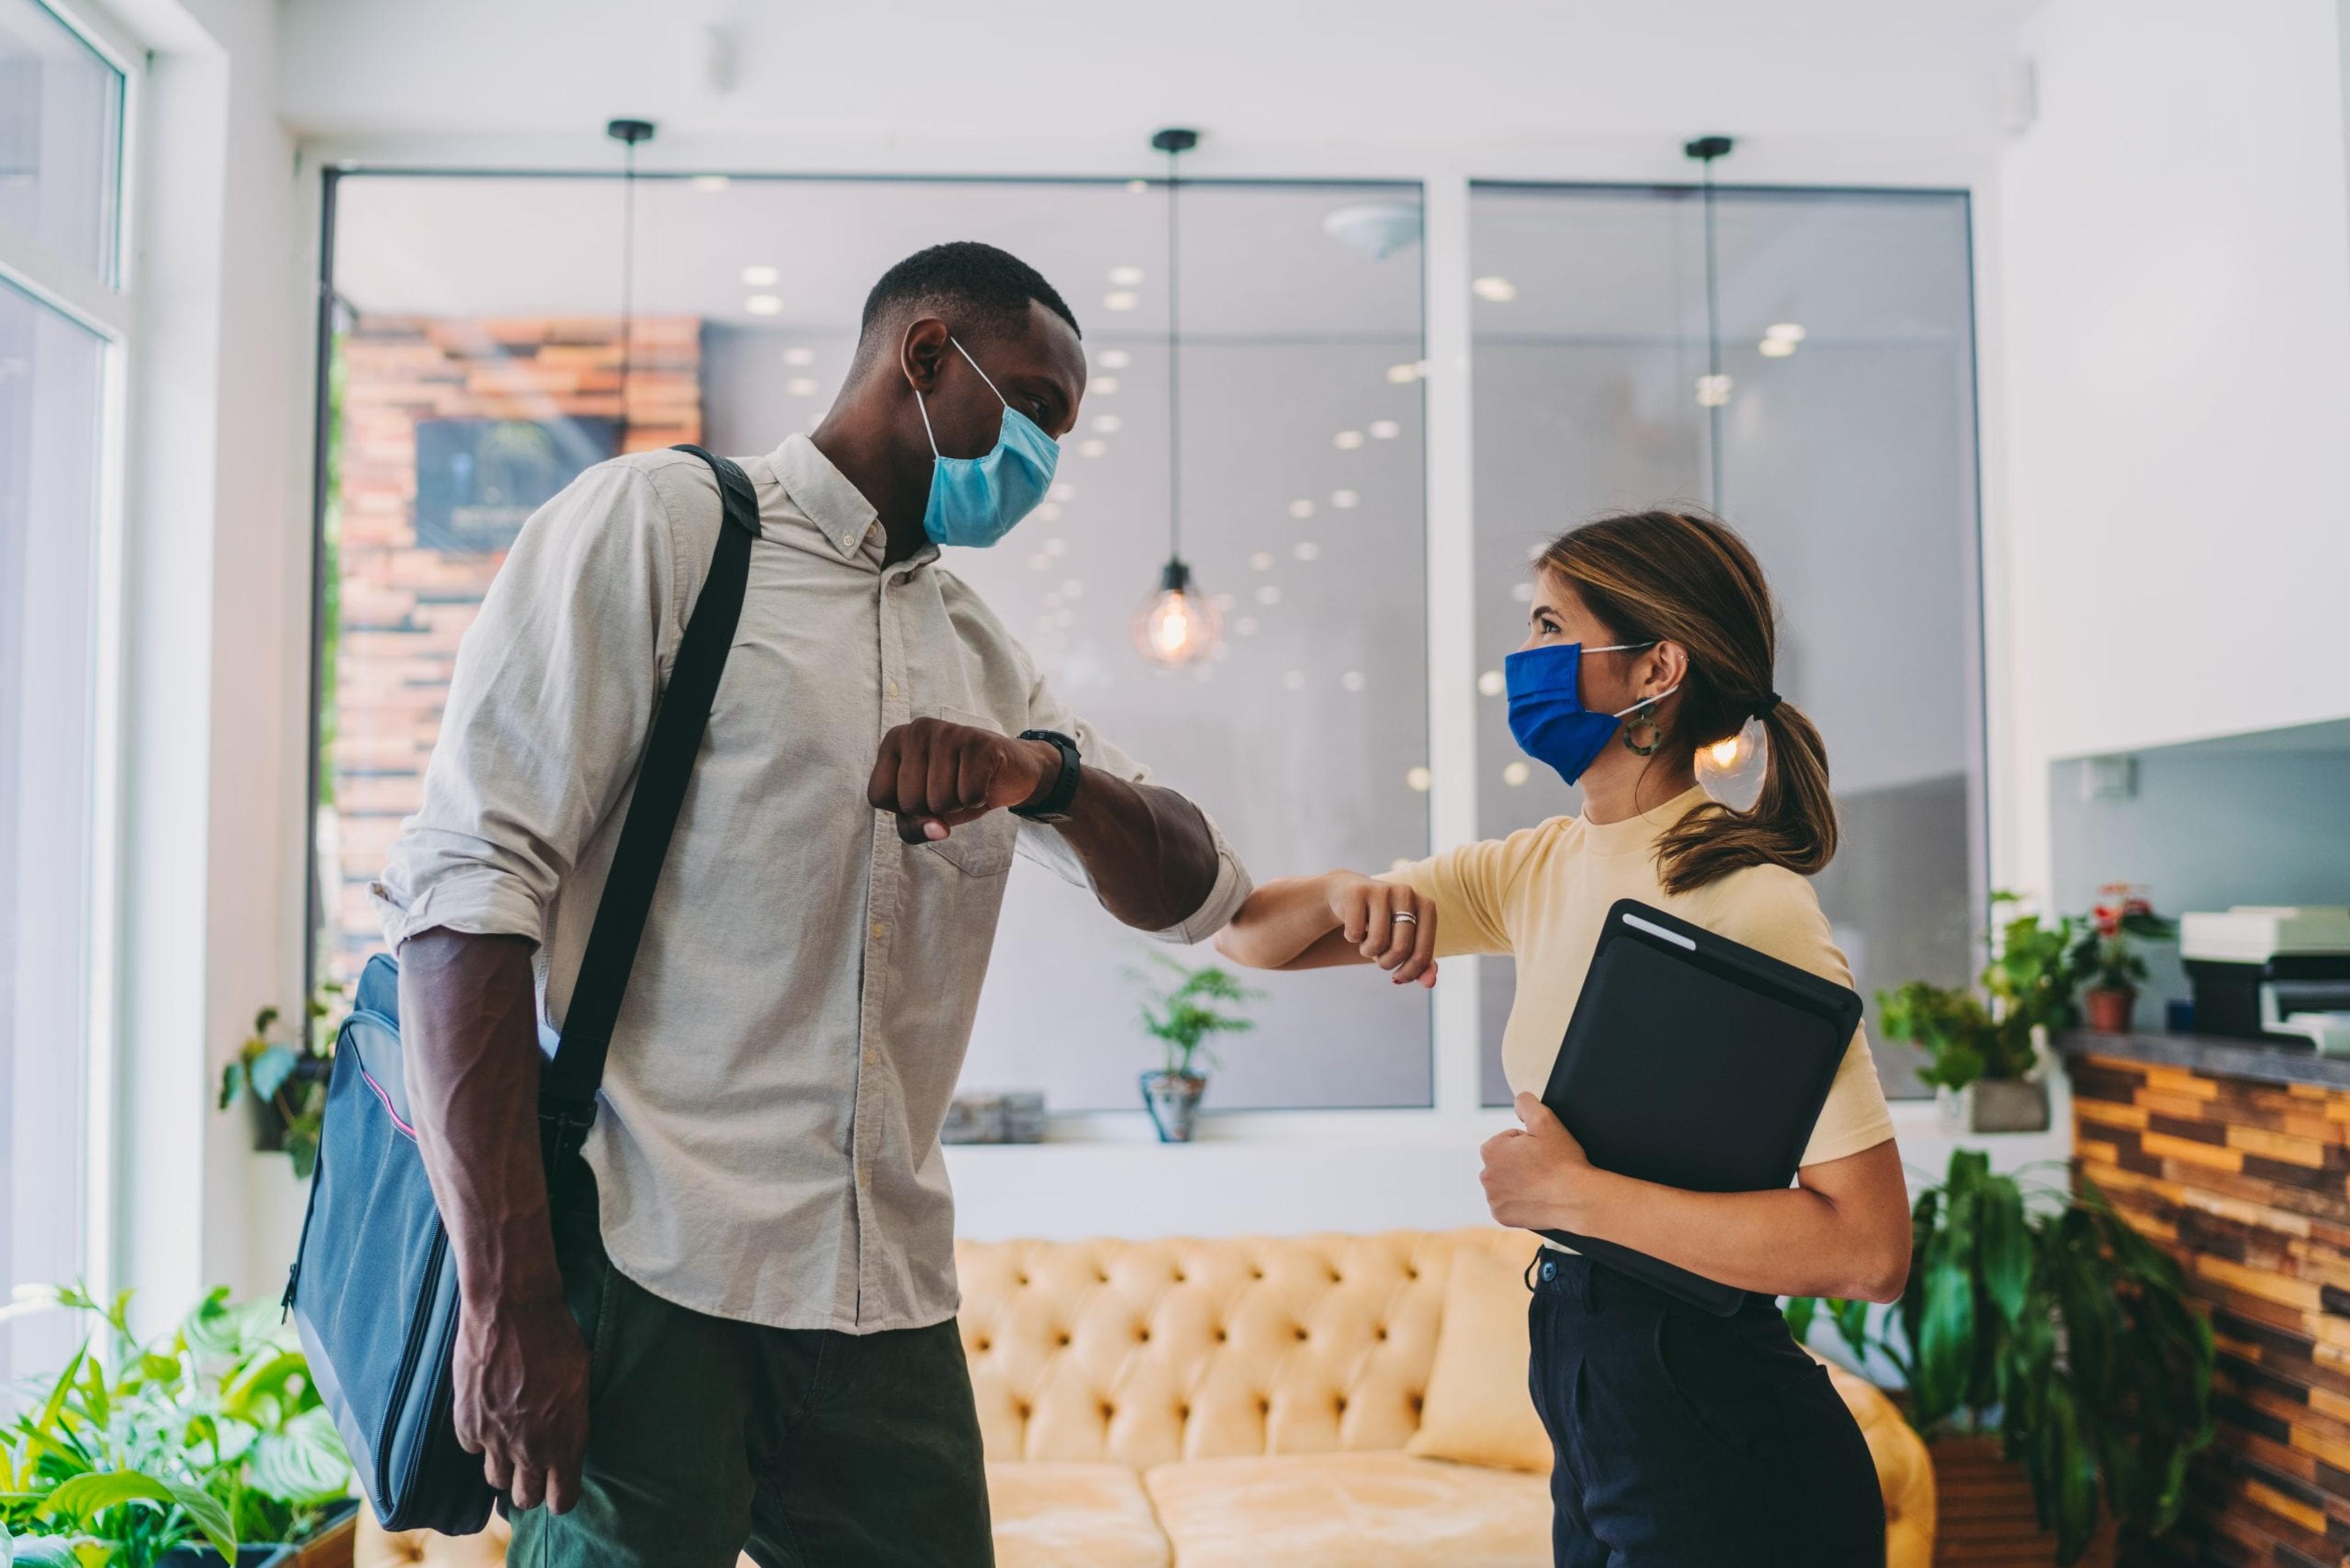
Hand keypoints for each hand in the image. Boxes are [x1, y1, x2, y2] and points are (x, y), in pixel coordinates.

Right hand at [452, 1291, 590, 1512]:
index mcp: (565, 1440)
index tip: (558, 1487)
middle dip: (531, 1487)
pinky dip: (479, 1439)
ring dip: (504, 1465)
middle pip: (525, 1497)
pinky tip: (488, 1417)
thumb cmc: (557, 1338)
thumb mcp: (580, 1381)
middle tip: (532, 1469)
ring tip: (510, 1443)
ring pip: (495, 1479)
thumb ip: (571, 1421)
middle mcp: (529, 1448)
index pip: (561, 1499)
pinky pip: (471, 1448)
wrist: (512, 1310)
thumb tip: (565, 1439)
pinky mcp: (466, 1422)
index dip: (559, 1496)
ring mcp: (494, 1438)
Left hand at [867, 717, 1058, 844]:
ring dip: (957, 805)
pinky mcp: (979, 742)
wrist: (1007, 771)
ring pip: (939, 802)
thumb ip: (913, 827)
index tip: (923, 793)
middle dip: (933, 809)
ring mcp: (948, 731)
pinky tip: (982, 781)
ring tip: (965, 784)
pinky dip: (978, 799)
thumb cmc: (956, 787)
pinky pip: (969, 795)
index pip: (878, 796)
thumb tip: (937, 831)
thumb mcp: (924, 812)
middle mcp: (916, 729)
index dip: (903, 810)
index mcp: (893, 740)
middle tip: (950, 789)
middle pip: (909, 803)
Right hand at [1324, 873, 1438, 985]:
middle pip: (1400, 948)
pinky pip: (1354, 933)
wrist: (1350, 895)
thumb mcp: (1405, 941)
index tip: (1399, 977)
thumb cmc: (1383, 922)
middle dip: (1387, 962)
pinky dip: (1352, 938)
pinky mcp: (1357, 892)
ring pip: (1377, 942)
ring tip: (1367, 941)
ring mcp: (1382, 890)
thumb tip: (1430, 983)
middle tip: (1380, 958)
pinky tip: (1355, 926)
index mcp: (1426, 906)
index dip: (1410, 973)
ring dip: (1367, 951)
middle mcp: (1407, 893)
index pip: (1423, 953)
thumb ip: (1421, 962)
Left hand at [1480, 1093, 1605, 1231]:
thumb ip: (1526, 1103)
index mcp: (1490, 1150)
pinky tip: (1535, 1198)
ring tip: (1541, 1184)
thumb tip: (1517, 1104)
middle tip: (1543, 1168)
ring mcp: (1492, 1198)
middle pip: (1504, 1162)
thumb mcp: (1546, 1120)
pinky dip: (1519, 1202)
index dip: (1527, 1143)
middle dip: (1520, 1162)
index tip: (1542, 1152)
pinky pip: (1508, 1204)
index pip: (1507, 1140)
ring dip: (1518, 1181)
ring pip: (1505, 1183)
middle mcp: (1485, 1175)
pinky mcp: (1501, 1216)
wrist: (1577, 1199)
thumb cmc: (1563, 1162)